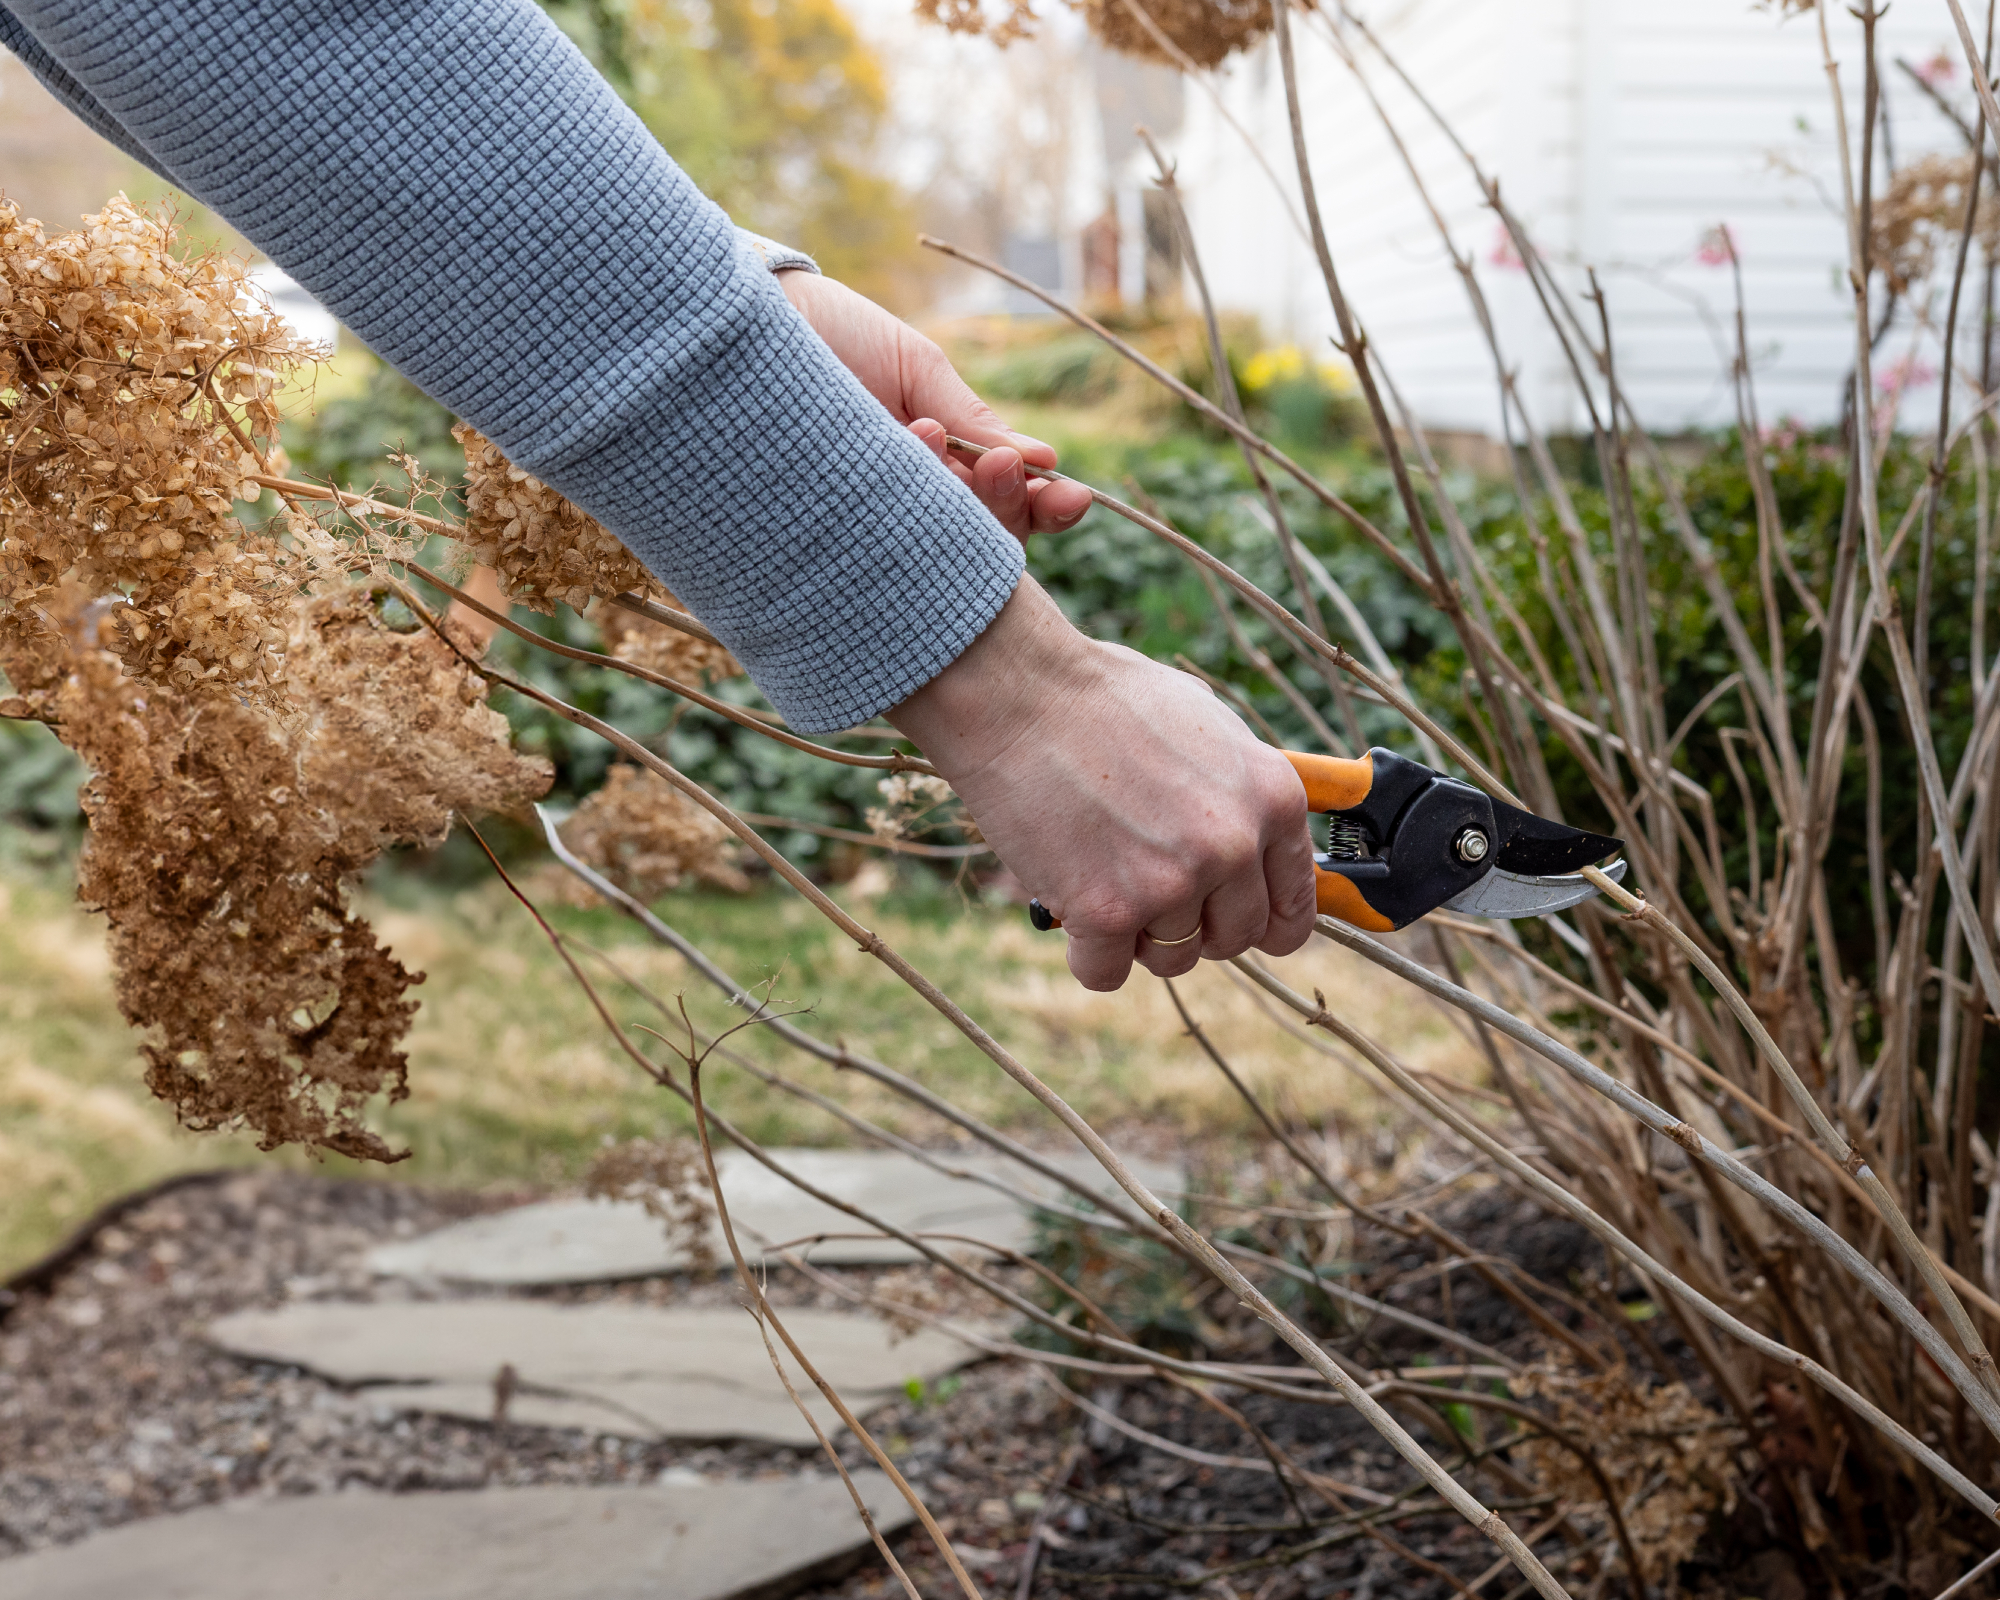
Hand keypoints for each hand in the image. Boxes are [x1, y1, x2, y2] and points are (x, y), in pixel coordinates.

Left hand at [778, 270, 1092, 540]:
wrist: (734, 320)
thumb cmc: (831, 336)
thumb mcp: (915, 370)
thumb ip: (972, 419)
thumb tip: (1045, 460)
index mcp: (942, 470)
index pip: (1008, 510)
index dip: (1046, 510)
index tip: (1072, 495)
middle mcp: (909, 509)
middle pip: (984, 546)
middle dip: (1013, 512)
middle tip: (1009, 468)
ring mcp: (865, 528)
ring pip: (938, 555)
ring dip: (960, 509)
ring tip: (932, 438)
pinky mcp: (815, 541)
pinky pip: (871, 553)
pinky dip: (895, 506)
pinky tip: (900, 446)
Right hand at [888, 579, 1317, 990]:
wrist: (1020, 692)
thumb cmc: (1104, 699)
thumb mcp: (1208, 729)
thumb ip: (1240, 797)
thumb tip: (1255, 850)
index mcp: (1273, 800)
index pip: (1292, 908)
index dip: (1260, 923)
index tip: (1229, 923)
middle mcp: (1233, 846)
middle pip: (1232, 940)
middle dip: (1192, 927)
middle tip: (1146, 889)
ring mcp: (1172, 883)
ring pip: (1170, 960)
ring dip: (1135, 936)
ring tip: (1101, 876)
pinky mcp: (1106, 911)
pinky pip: (1105, 973)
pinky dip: (1084, 952)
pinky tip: (1069, 904)